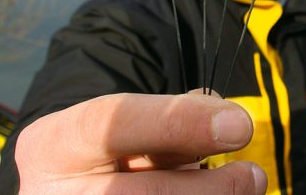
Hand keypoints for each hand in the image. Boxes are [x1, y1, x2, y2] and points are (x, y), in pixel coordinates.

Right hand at [15, 91, 266, 193]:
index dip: (178, 122)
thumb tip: (225, 118)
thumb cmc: (107, 157)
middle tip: (253, 175)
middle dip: (209, 189)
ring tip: (245, 188)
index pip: (112, 123)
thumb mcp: (126, 129)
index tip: (239, 125)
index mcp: (52, 145)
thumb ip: (170, 119)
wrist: (69, 191)